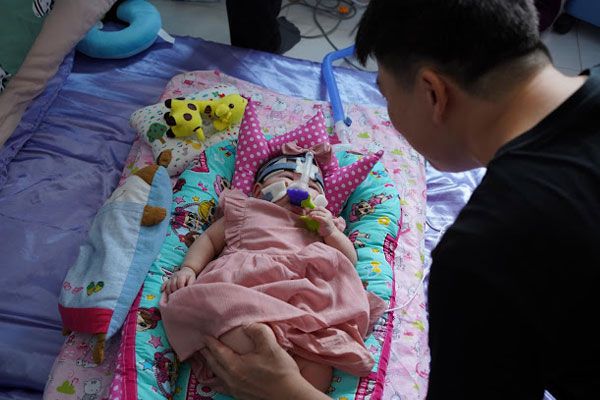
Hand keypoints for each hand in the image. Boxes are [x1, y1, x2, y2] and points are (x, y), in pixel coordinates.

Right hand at [161, 266, 195, 294]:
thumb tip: (188, 289)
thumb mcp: (192, 278)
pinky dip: (163, 287)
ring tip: (171, 297)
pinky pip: (164, 283)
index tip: (183, 294)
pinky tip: (162, 291)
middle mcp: (175, 276)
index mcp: (182, 275)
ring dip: (169, 291)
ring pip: (168, 285)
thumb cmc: (190, 276)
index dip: (181, 289)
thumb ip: (191, 283)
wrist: (186, 270)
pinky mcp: (169, 280)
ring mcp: (171, 278)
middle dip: (174, 291)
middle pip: (173, 285)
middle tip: (177, 297)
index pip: (180, 283)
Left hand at [201, 323, 325, 399]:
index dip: (210, 342)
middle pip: (213, 365)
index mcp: (235, 366)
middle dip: (206, 354)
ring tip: (207, 362)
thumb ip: (257, 331)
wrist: (290, 396)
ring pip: (217, 378)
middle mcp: (231, 380)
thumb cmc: (281, 372)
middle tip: (202, 346)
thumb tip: (247, 324)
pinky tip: (220, 380)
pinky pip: (223, 387)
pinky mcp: (242, 396)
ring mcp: (236, 390)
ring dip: (211, 368)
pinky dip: (218, 380)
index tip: (204, 335)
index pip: (217, 351)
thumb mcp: (270, 346)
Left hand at [307, 207, 338, 237]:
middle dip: (312, 211)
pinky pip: (319, 217)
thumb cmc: (325, 227)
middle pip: (319, 209)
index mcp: (327, 212)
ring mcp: (327, 217)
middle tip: (308, 214)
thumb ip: (318, 215)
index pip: (320, 207)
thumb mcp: (321, 219)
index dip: (314, 208)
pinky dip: (315, 217)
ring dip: (312, 214)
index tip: (309, 211)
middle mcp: (328, 213)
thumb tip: (309, 212)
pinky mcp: (326, 221)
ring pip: (318, 212)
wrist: (330, 233)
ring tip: (309, 216)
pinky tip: (312, 218)